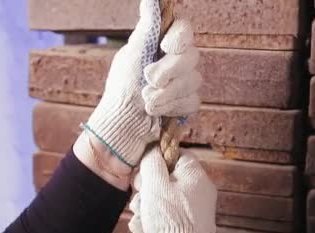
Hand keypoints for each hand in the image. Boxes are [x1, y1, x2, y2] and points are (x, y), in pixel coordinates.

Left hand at [82, 0, 200, 167]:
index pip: (185, 30)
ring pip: (193, 81)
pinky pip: (192, 101)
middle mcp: (177, 60)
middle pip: (191, 57)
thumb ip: (147, 28)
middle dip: (168, 71)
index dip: (179, 38)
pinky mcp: (188, 104)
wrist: (122, 123)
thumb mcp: (132, 53)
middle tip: (148, 80)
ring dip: (166, 93)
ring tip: (146, 100)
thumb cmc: (122, 86)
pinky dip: (171, 107)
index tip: (165, 47)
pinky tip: (156, 111)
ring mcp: (185, 83)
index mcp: (163, 44)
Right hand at [128, 147, 216, 232]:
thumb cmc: (170, 220)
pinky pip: (165, 223)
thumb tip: (152, 150)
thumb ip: (152, 162)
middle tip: (140, 205)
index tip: (143, 174)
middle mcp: (199, 194)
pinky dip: (154, 229)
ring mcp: (195, 214)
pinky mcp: (188, 231)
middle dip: (146, 195)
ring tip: (143, 226)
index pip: (176, 155)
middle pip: (165, 182)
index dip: (155, 161)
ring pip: (161, 205)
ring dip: (146, 214)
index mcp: (196, 177)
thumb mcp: (155, 185)